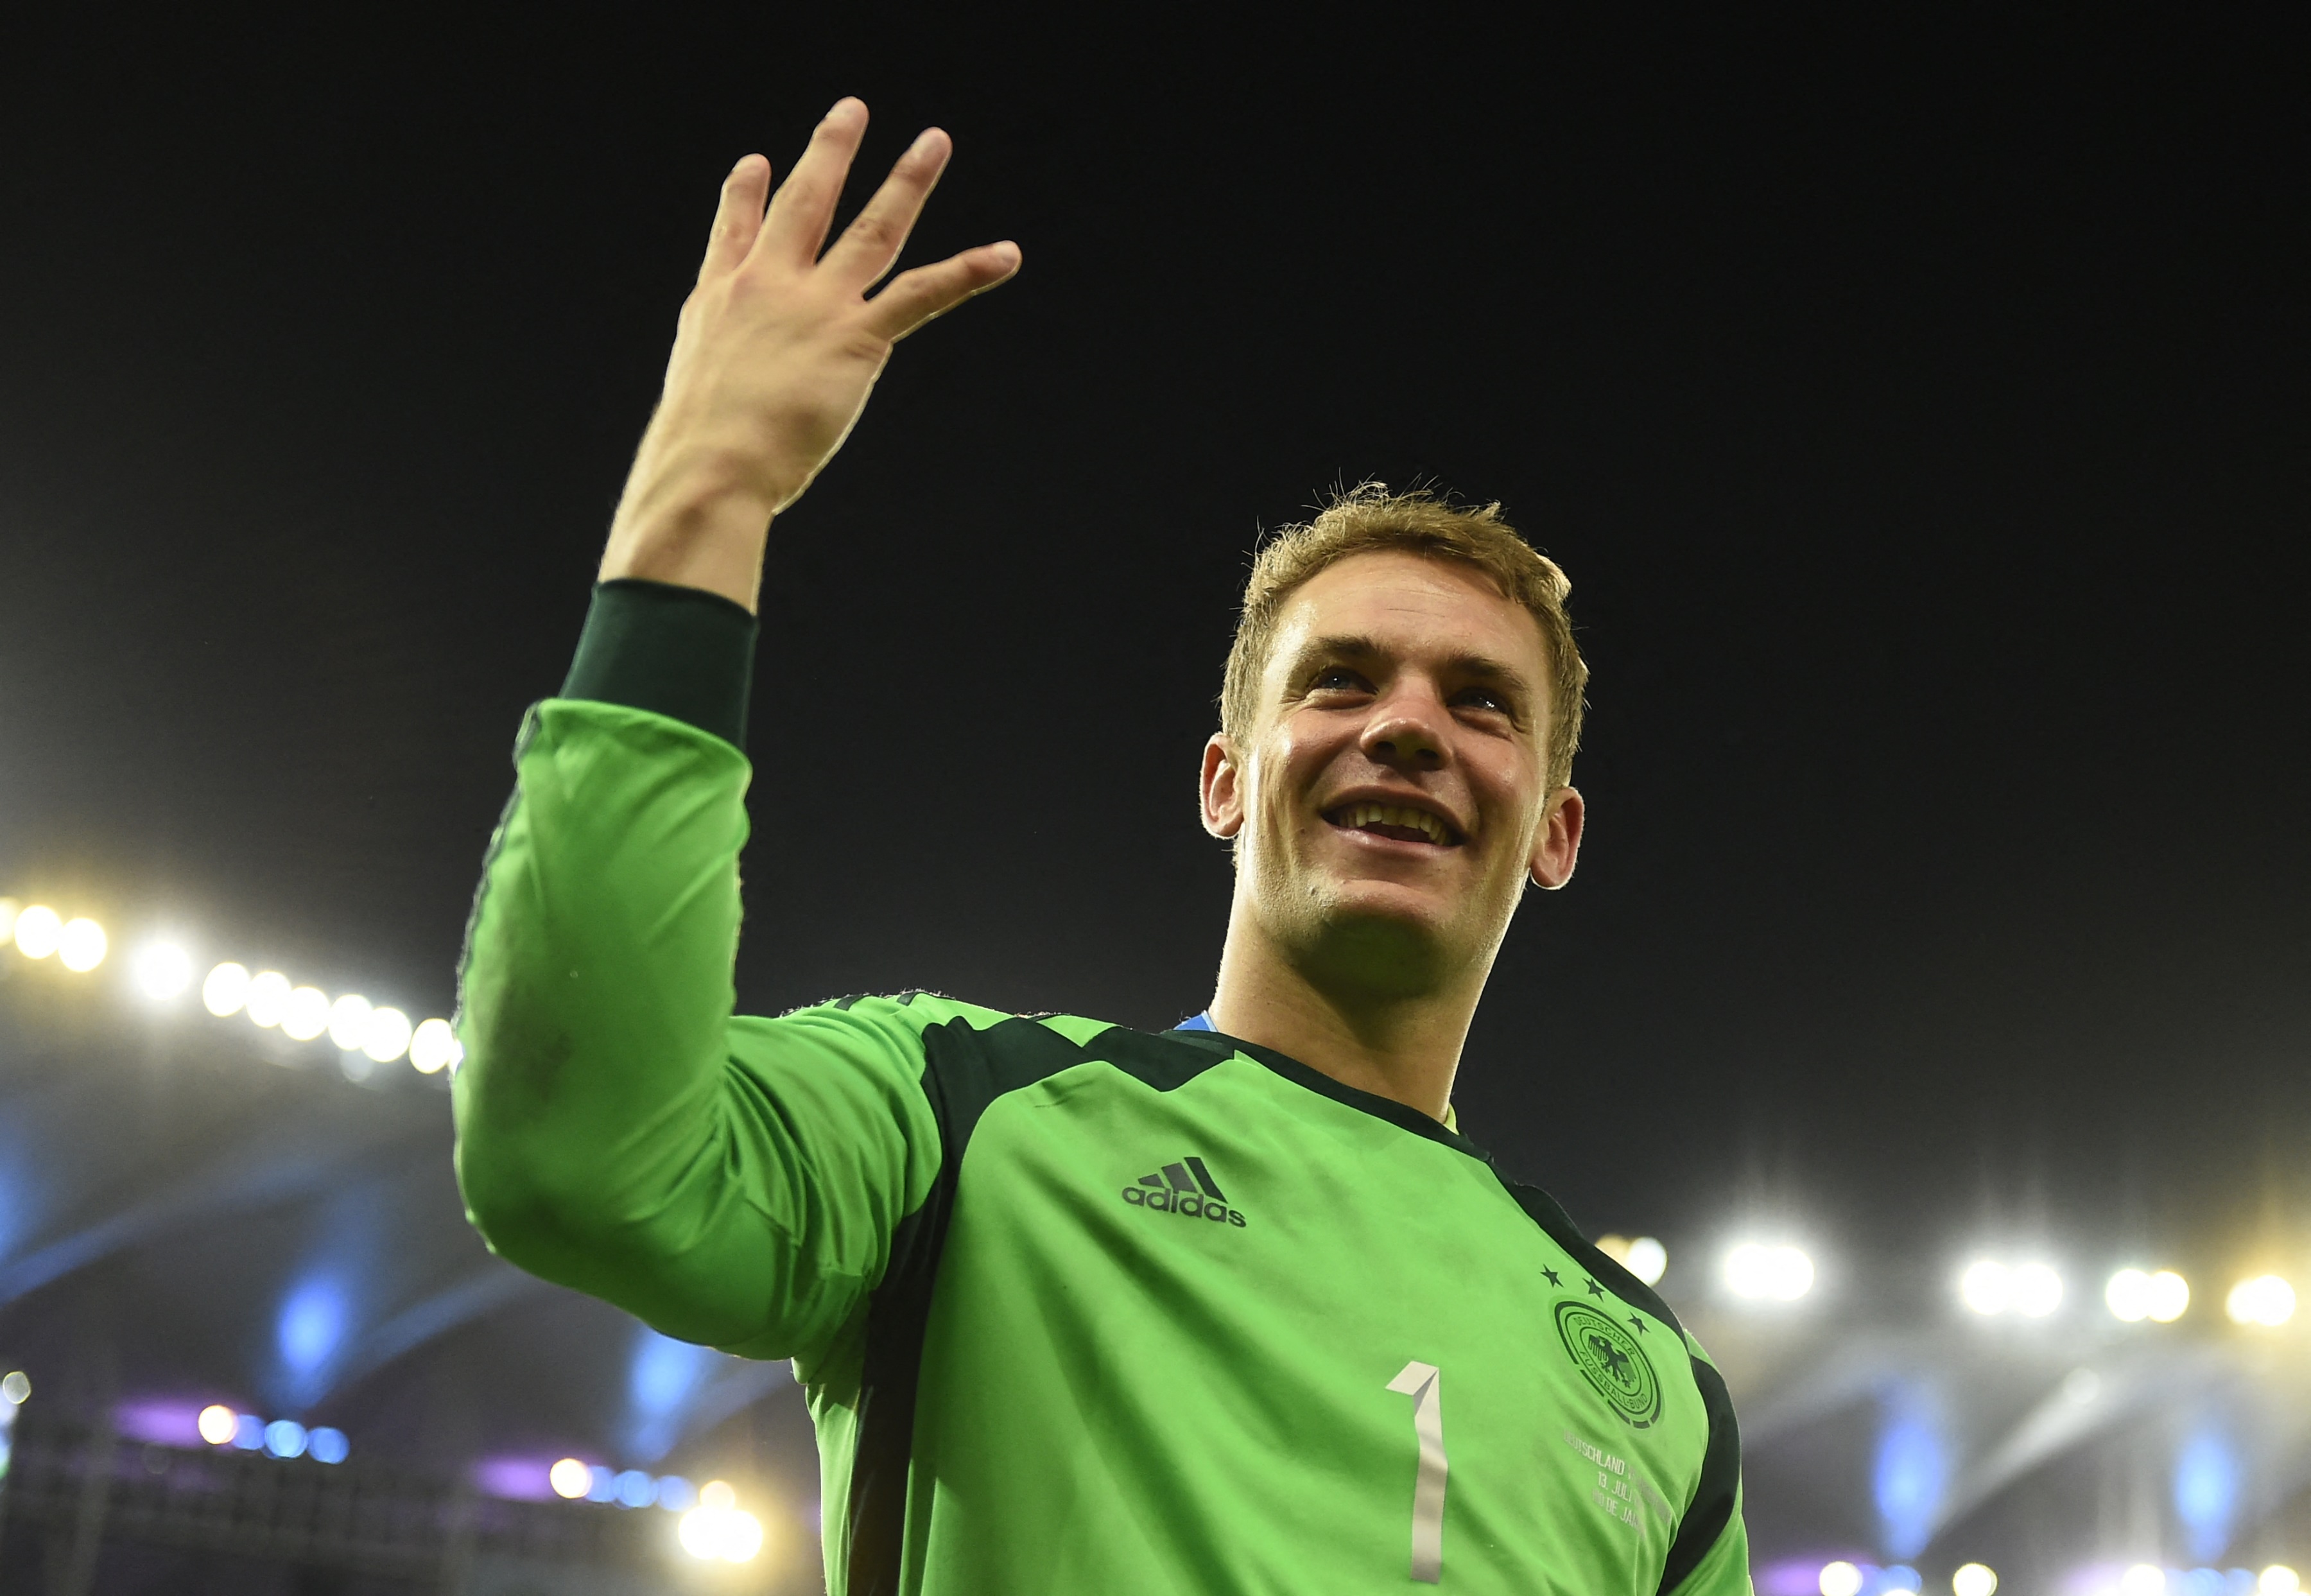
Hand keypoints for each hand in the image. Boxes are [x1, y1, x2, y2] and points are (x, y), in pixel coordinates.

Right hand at [599, 99, 1019, 608]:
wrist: (708, 469)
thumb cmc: (694, 464)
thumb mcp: (690, 415)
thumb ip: (709, 409)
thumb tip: (690, 468)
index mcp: (718, 304)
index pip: (733, 234)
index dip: (744, 193)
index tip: (754, 162)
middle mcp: (765, 288)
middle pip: (802, 203)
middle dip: (829, 152)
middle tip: (851, 111)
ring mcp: (813, 306)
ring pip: (872, 228)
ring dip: (908, 180)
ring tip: (934, 142)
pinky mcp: (856, 337)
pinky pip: (925, 293)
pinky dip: (969, 272)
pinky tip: (1006, 254)